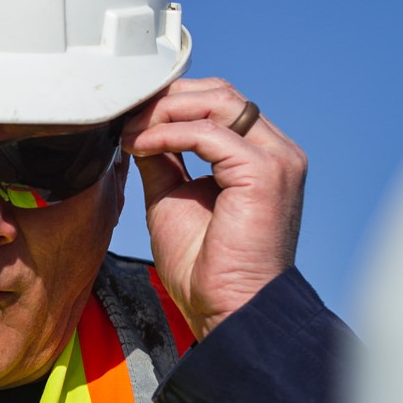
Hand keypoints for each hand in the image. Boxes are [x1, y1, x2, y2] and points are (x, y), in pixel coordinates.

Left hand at [123, 78, 306, 340]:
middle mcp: (276, 151)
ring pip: (217, 102)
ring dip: (164, 112)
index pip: (219, 103)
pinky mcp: (264, 171)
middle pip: (220, 93)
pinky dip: (168, 133)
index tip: (130, 118)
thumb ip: (163, 159)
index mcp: (260, 156)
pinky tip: (141, 146)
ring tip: (131, 132)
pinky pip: (207, 132)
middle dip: (166, 99)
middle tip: (127, 118)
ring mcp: (275, 159)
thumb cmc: (205, 267)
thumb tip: (139, 129)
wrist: (226, 309)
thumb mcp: (173, 197)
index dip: (172, 102)